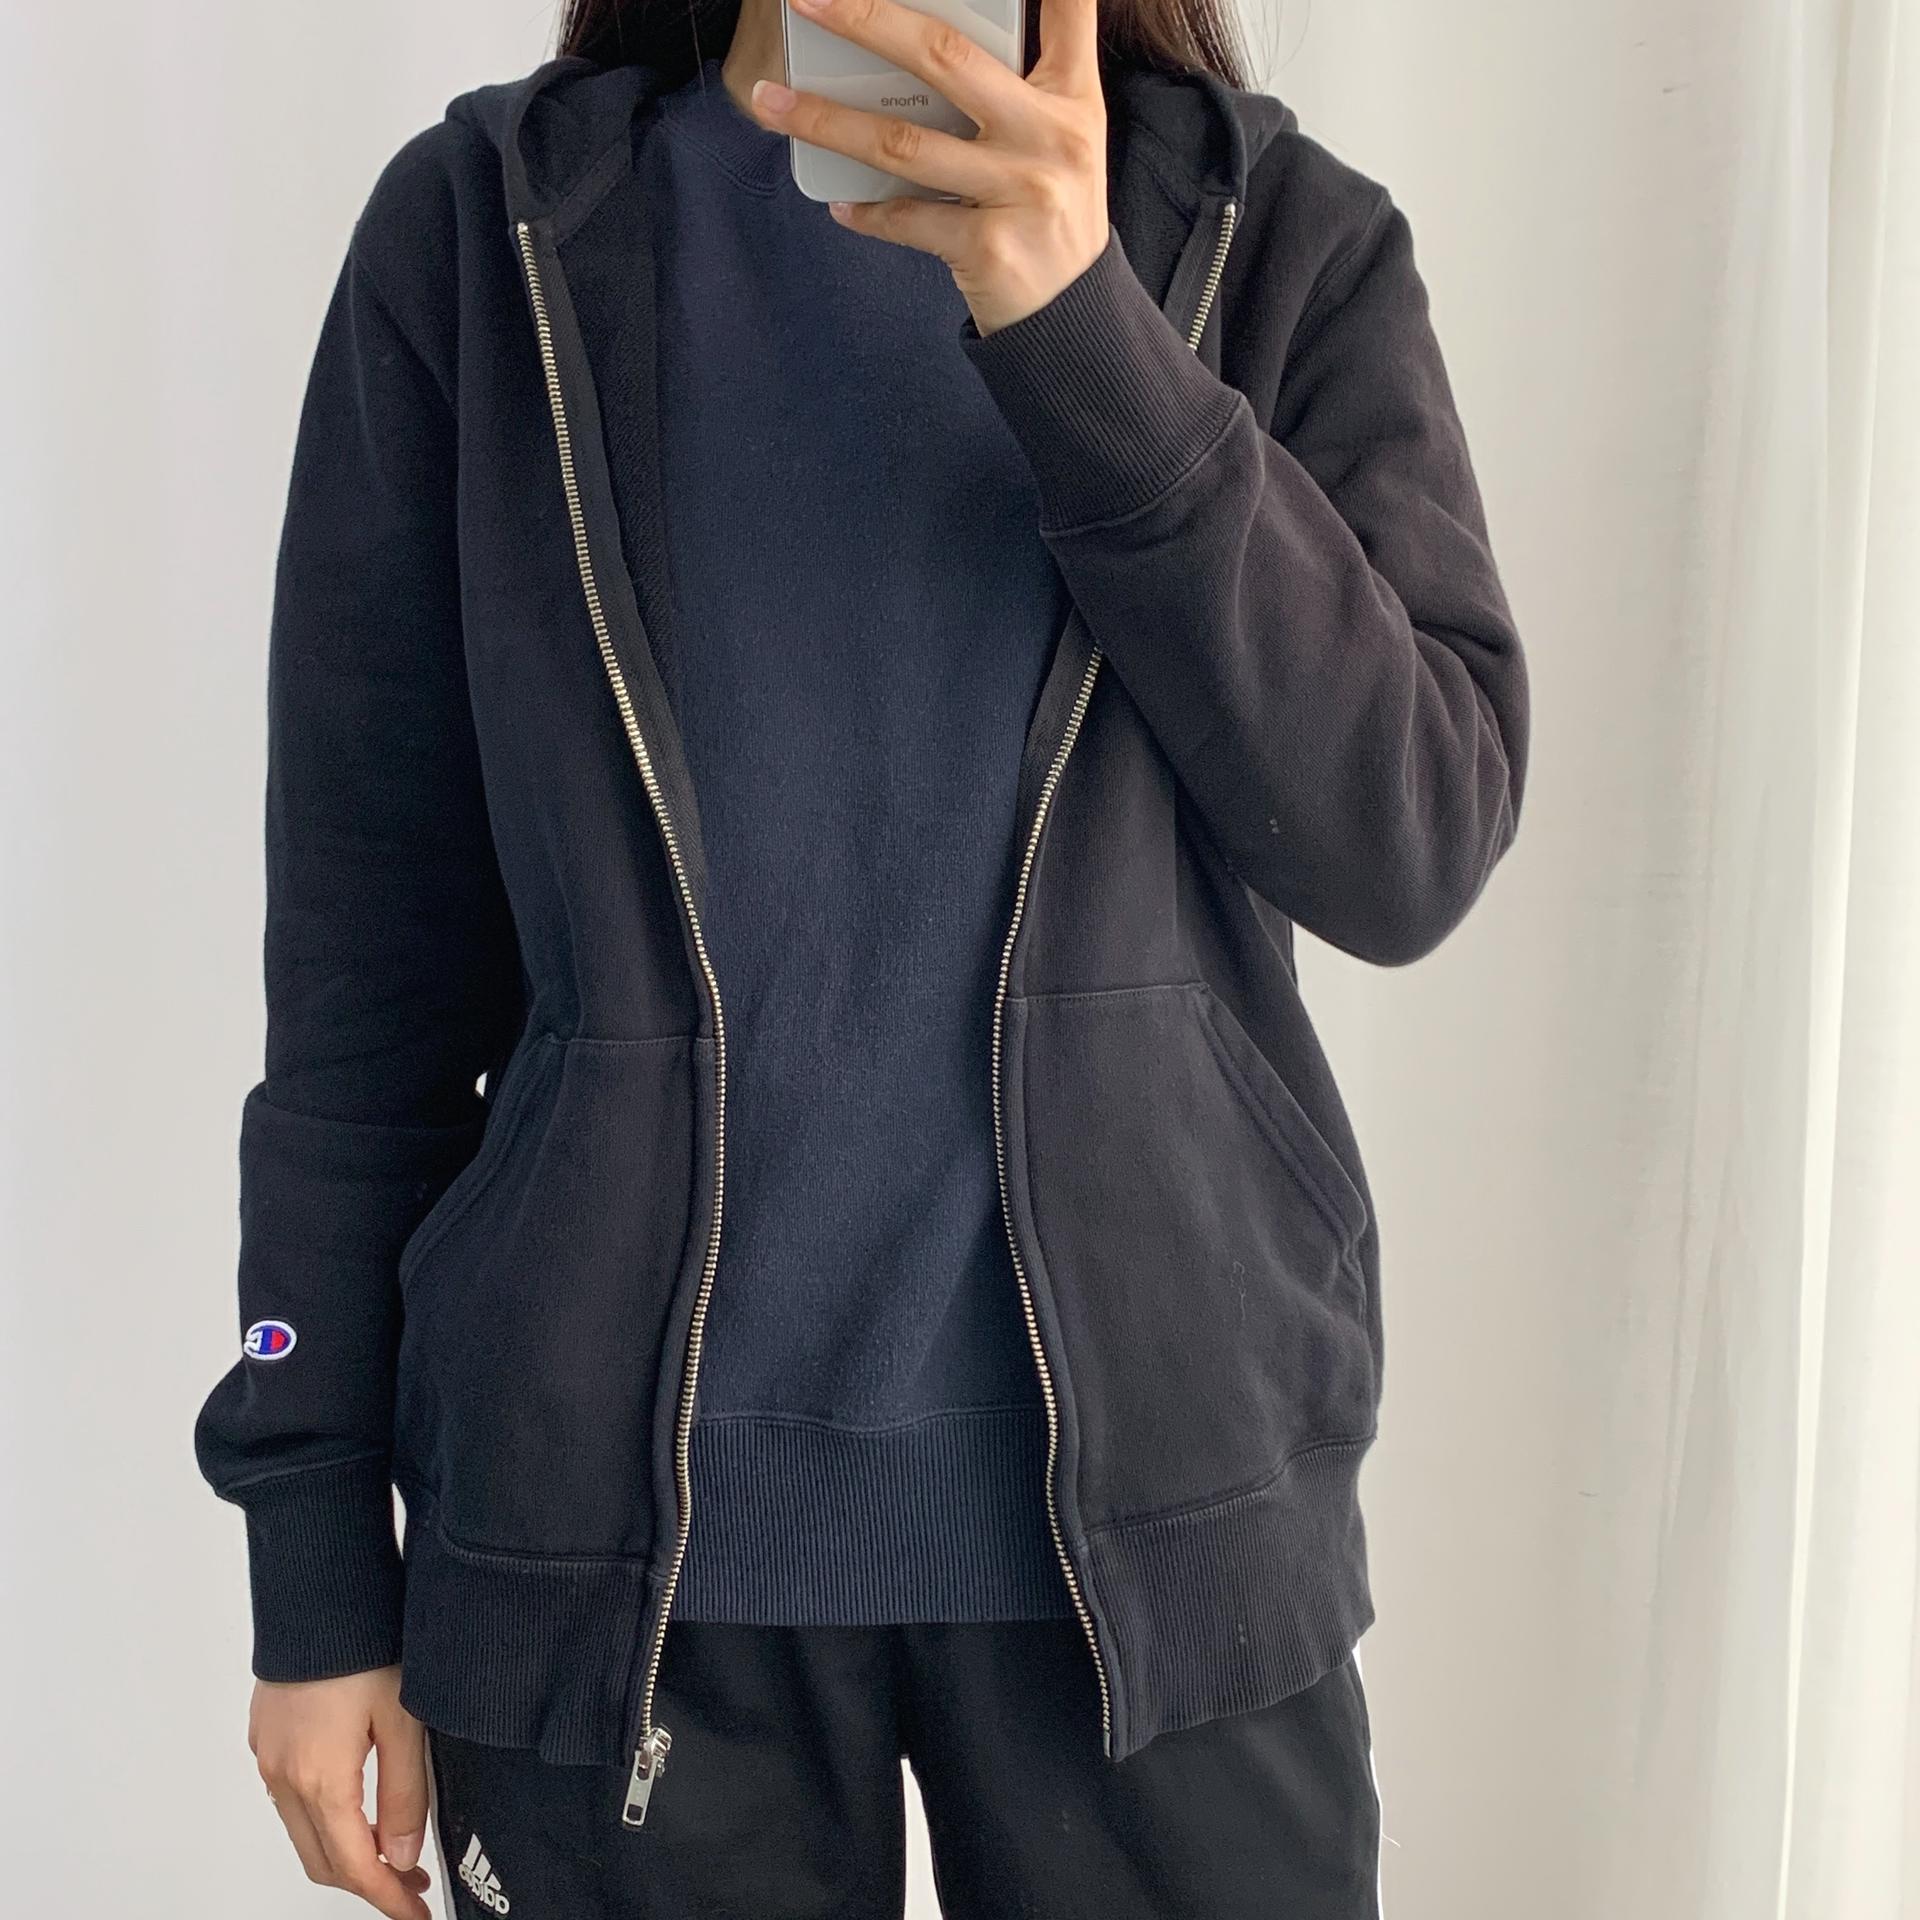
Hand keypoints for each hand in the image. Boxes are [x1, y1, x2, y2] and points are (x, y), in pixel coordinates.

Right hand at [250, 1666, 432, 1919]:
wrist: (319, 1593)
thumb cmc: (364, 1645)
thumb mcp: (403, 1721)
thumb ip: (403, 1794)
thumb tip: (400, 1855)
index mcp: (320, 1780)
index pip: (354, 1867)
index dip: (387, 1898)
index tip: (414, 1912)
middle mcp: (284, 1777)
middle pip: (321, 1859)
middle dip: (367, 1882)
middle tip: (410, 1885)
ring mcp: (269, 1757)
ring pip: (302, 1832)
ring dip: (343, 1851)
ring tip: (390, 1848)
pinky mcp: (266, 1735)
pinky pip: (290, 1799)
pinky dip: (321, 1819)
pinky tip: (353, 1806)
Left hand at [746, 0, 1109, 334]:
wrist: (1073, 313)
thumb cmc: (1049, 212)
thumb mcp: (1065, 139)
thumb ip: (1024, 81)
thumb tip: (925, 39)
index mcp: (1071, 98)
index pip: (1065, 12)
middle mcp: (1051, 138)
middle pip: (946, 58)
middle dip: (867, 19)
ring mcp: (1020, 192)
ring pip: (904, 144)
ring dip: (827, 121)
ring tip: (773, 102)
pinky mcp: (989, 247)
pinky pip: (908, 219)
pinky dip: (868, 211)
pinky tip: (840, 204)